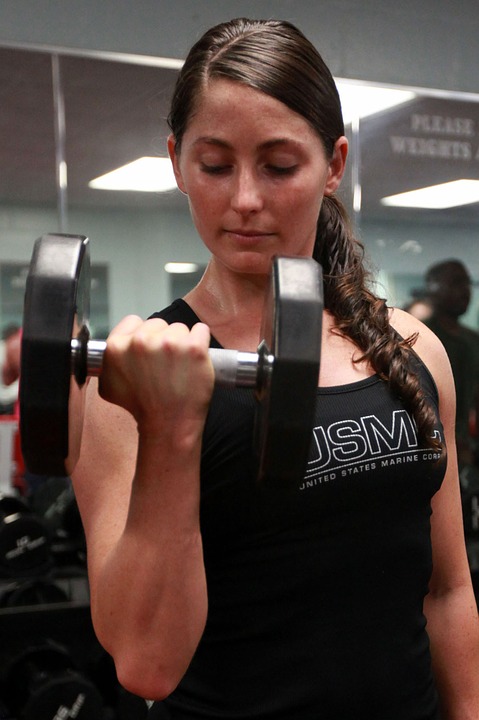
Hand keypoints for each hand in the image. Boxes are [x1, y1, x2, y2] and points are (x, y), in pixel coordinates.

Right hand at [98, 315, 214, 436]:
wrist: (168, 424)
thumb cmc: (142, 407)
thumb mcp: (108, 386)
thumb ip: (107, 362)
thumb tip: (113, 350)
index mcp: (117, 347)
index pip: (133, 321)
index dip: (142, 334)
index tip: (148, 350)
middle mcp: (140, 342)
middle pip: (158, 324)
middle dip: (162, 340)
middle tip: (164, 364)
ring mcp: (169, 343)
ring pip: (179, 328)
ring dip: (182, 343)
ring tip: (179, 367)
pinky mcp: (194, 348)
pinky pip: (201, 330)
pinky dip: (201, 341)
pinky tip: (194, 359)